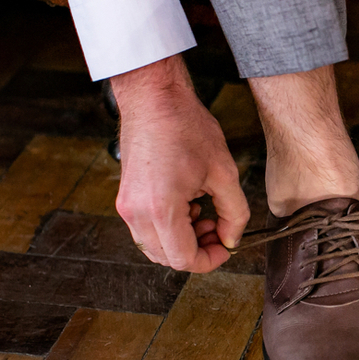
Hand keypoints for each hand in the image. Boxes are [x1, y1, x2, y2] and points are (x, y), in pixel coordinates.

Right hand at [111, 56, 249, 271]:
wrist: (154, 99)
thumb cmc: (186, 127)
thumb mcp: (224, 172)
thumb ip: (234, 214)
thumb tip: (232, 239)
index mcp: (161, 209)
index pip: (183, 259)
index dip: (210, 261)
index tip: (225, 248)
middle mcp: (137, 212)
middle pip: (167, 257)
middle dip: (197, 250)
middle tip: (218, 229)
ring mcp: (126, 206)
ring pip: (155, 246)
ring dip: (182, 240)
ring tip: (203, 213)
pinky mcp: (124, 197)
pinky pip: (146, 229)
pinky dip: (168, 227)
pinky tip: (187, 204)